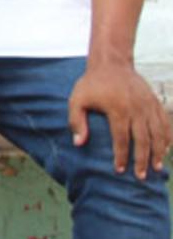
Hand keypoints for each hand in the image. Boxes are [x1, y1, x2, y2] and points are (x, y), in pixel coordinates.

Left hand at [69, 58, 171, 177]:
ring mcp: (148, 105)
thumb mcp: (77, 99)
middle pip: (143, 139)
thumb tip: (79, 144)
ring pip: (158, 133)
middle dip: (142, 160)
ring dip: (158, 152)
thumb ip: (76, 121)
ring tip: (156, 168)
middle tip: (140, 176)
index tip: (119, 170)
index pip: (121, 138)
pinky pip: (166, 123)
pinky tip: (166, 150)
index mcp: (118, 109)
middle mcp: (136, 108)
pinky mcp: (155, 102)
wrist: (112, 63)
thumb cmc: (92, 84)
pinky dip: (168, 137)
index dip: (121, 156)